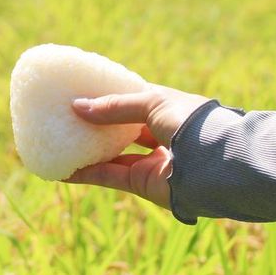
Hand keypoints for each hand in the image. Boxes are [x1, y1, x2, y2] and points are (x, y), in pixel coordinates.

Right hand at [63, 85, 210, 207]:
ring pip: (113, 155)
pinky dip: (87, 174)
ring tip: (59, 142)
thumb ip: (114, 106)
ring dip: (87, 150)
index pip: (134, 100)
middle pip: (121, 129)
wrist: (215, 164)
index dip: (109, 96)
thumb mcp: (152, 103)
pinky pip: (109, 176)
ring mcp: (152, 160)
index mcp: (167, 109)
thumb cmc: (190, 123)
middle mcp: (160, 134)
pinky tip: (64, 170)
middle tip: (65, 117)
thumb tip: (77, 106)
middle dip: (95, 124)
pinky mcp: (143, 183)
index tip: (82, 91)